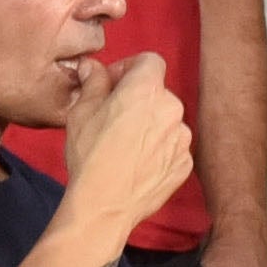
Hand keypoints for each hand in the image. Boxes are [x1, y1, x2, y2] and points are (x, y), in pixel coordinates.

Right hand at [58, 55, 196, 242]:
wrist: (105, 205)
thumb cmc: (90, 155)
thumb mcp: (82, 111)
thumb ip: (93, 81)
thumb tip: (93, 67)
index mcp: (146, 89)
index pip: (149, 61)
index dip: (129, 68)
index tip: (113, 84)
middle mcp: (172, 108)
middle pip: (158, 93)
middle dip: (138, 99)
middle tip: (113, 117)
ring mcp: (182, 138)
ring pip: (166, 121)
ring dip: (150, 125)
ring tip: (124, 146)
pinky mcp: (185, 164)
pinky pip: (172, 148)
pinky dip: (158, 150)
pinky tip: (136, 163)